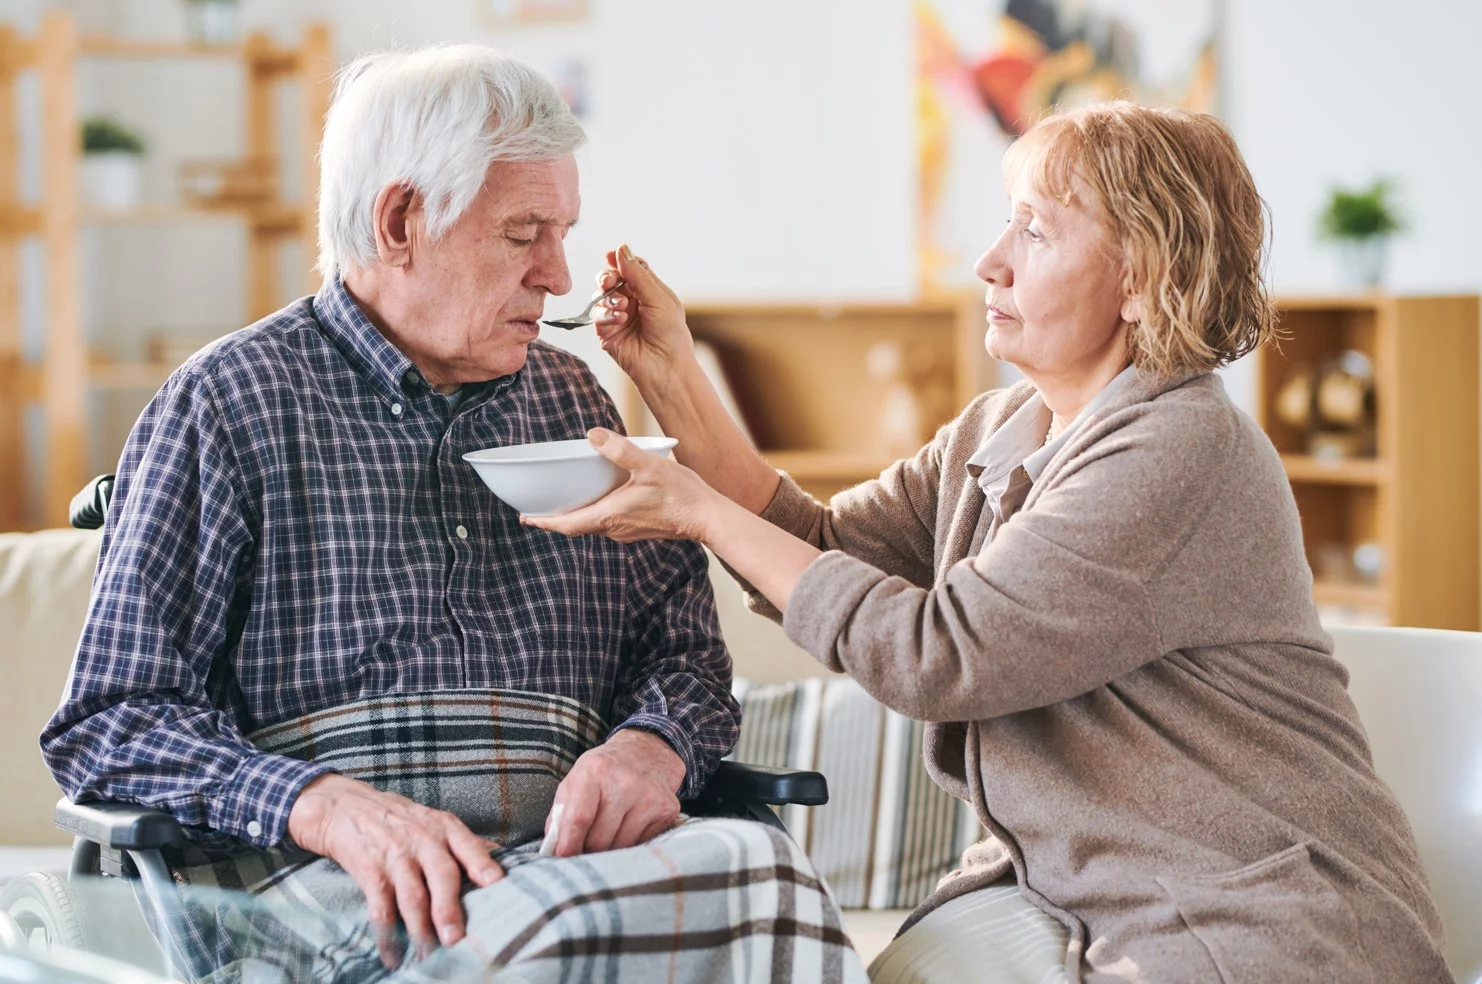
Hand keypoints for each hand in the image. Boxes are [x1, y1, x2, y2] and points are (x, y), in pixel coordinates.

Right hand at [286, 774, 503, 967]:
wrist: (345, 807)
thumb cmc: (401, 820)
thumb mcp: (436, 822)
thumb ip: (467, 844)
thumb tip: (505, 861)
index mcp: (446, 828)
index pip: (470, 846)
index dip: (484, 864)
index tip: (496, 884)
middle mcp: (424, 840)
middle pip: (442, 876)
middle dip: (449, 909)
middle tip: (456, 938)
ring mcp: (396, 856)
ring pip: (412, 896)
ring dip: (421, 928)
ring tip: (429, 954)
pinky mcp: (371, 871)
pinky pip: (381, 908)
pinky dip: (387, 934)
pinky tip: (394, 955)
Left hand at [522, 428, 724, 542]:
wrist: (708, 517)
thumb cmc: (682, 494)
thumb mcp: (649, 466)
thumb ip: (620, 450)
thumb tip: (593, 436)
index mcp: (610, 516)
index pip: (567, 525)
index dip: (544, 521)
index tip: (526, 517)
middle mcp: (614, 529)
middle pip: (576, 527)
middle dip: (555, 518)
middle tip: (537, 508)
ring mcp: (627, 532)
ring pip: (592, 526)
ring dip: (575, 515)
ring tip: (563, 502)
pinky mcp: (638, 529)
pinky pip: (608, 523)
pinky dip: (595, 513)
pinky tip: (600, 499)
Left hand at [546, 729, 684, 856]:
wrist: (647, 753)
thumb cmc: (603, 772)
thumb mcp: (575, 780)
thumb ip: (560, 814)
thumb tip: (553, 850)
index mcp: (595, 771)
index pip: (579, 818)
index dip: (569, 844)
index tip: (563, 858)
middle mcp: (625, 782)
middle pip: (599, 839)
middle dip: (588, 849)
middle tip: (585, 846)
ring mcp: (649, 796)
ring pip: (621, 846)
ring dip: (609, 849)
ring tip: (607, 834)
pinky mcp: (667, 809)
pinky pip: (641, 844)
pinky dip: (630, 844)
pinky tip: (628, 827)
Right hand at [592, 245, 695, 386]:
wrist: (665, 366)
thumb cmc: (671, 333)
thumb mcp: (658, 297)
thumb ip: (637, 273)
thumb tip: (621, 248)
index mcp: (649, 291)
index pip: (630, 268)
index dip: (620, 260)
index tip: (610, 254)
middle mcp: (632, 302)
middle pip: (610, 279)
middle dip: (607, 277)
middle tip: (609, 281)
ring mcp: (618, 317)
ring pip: (600, 296)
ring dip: (609, 298)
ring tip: (623, 307)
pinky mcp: (606, 333)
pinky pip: (597, 315)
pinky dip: (606, 315)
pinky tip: (620, 320)